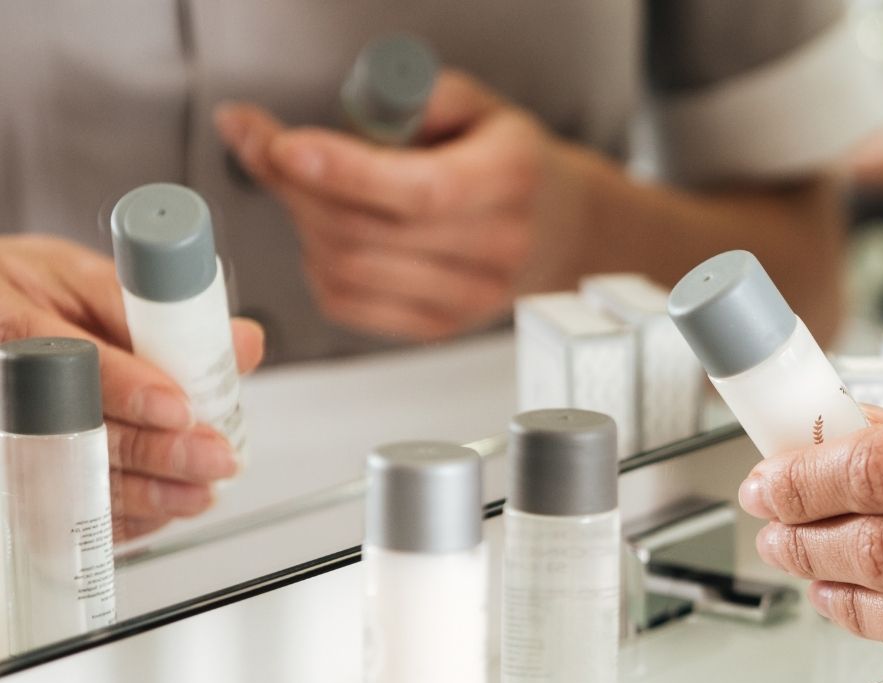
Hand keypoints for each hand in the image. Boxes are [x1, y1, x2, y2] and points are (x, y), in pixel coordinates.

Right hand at [0, 236, 263, 537]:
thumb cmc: (25, 292)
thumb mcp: (79, 277)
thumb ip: (155, 312)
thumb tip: (242, 342)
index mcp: (11, 318)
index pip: (68, 359)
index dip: (127, 388)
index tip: (179, 409)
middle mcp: (2, 379)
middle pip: (73, 429)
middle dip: (153, 450)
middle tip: (213, 459)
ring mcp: (4, 431)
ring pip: (69, 475)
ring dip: (143, 492)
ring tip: (199, 493)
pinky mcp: (14, 467)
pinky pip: (59, 506)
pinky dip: (116, 515)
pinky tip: (159, 511)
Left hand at [215, 70, 586, 339]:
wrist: (559, 227)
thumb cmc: (506, 161)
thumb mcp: (476, 106)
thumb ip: (414, 98)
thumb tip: (346, 118)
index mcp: (511, 177)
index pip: (423, 190)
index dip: (346, 173)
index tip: (286, 146)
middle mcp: (499, 245)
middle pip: (368, 232)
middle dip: (298, 188)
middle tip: (268, 149)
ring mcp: (472, 297)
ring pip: (348, 269)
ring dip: (303, 225)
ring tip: (304, 190)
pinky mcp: (440, 327)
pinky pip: (347, 304)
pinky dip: (316, 267)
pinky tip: (327, 237)